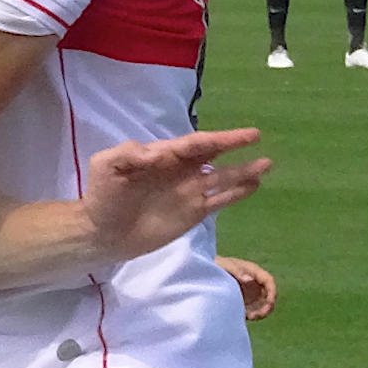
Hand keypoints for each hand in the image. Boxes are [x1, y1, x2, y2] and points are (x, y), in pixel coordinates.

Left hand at [83, 129, 270, 260]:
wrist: (102, 232)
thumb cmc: (103, 194)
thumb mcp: (106, 165)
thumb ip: (129, 154)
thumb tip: (158, 153)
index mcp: (164, 154)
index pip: (194, 144)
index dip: (216, 139)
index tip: (238, 135)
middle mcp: (181, 170)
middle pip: (213, 154)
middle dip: (233, 145)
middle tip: (256, 136)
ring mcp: (189, 191)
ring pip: (221, 178)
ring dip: (243, 171)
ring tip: (266, 164)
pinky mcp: (193, 213)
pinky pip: (219, 201)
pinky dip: (237, 193)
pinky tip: (254, 186)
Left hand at [216, 255, 276, 320]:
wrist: (204, 273)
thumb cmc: (215, 265)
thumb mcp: (225, 266)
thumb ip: (237, 271)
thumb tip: (250, 280)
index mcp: (252, 271)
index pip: (269, 281)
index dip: (272, 292)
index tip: (270, 302)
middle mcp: (254, 282)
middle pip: (268, 296)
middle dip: (266, 307)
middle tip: (254, 316)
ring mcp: (250, 292)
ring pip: (262, 305)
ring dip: (259, 314)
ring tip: (247, 317)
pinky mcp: (244, 301)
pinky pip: (253, 310)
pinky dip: (250, 315)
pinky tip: (240, 316)